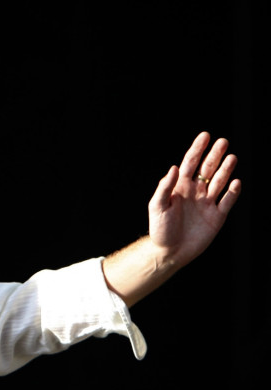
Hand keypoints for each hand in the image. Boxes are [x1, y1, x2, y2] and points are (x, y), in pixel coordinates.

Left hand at [148, 131, 240, 267]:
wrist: (170, 252)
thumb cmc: (160, 229)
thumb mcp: (157, 206)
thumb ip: (165, 187)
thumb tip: (175, 168)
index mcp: (180, 187)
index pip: (190, 163)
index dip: (197, 149)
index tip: (205, 135)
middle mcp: (195, 192)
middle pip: (208, 169)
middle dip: (215, 155)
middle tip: (223, 142)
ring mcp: (207, 203)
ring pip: (219, 182)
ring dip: (226, 170)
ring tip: (232, 157)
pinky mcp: (217, 216)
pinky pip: (227, 201)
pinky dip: (232, 192)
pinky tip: (236, 182)